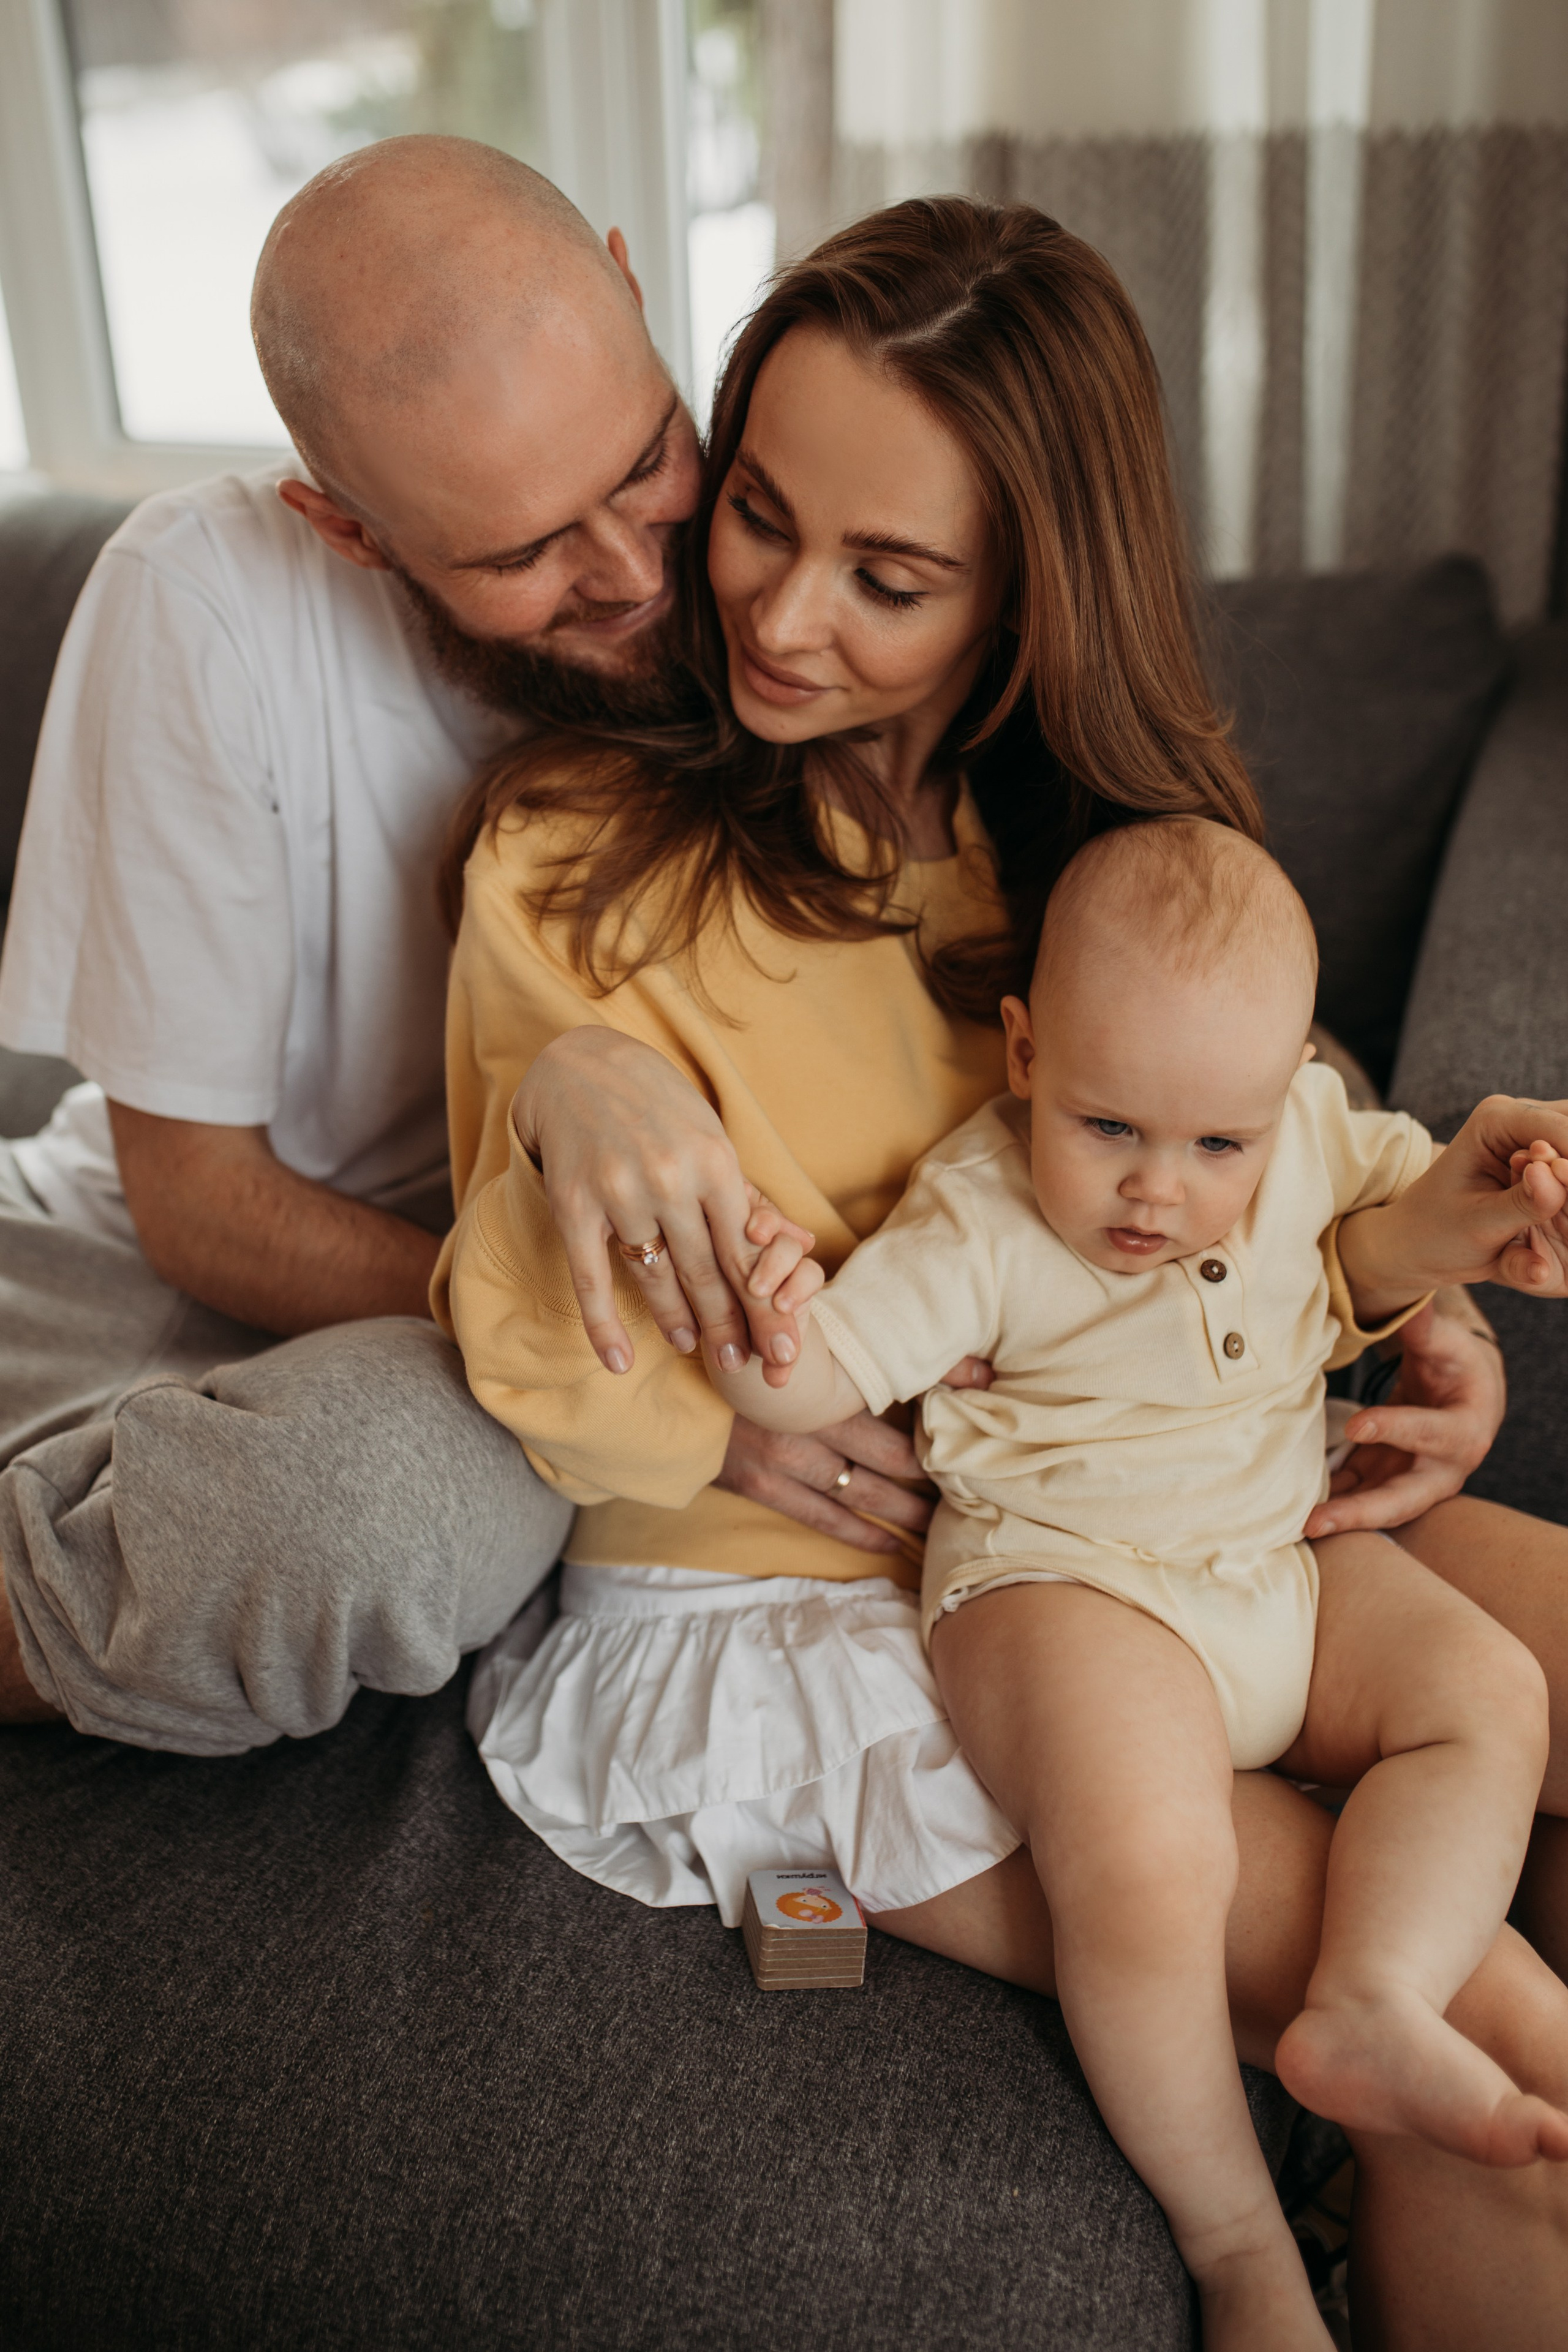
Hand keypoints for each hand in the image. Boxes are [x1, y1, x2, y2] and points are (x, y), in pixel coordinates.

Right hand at [515, 1027, 815, 1374]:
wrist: (580, 1063)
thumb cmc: (660, 1104)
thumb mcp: (712, 1138)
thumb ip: (749, 1199)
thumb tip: (802, 1247)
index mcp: (714, 1162)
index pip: (745, 1253)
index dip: (765, 1307)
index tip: (782, 1347)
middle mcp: (669, 1180)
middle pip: (705, 1273)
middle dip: (730, 1326)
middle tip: (743, 1365)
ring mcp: (618, 1194)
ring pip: (654, 1278)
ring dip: (677, 1322)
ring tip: (695, 1350)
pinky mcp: (573, 1206)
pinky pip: (592, 1279)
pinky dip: (605, 1326)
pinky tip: (620, 1362)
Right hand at [711, 1358, 993, 1549]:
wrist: (667, 1384)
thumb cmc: (742, 1352)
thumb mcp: (795, 1336)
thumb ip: (857, 1337)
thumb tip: (945, 1352)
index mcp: (817, 1380)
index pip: (892, 1400)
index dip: (934, 1422)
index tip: (972, 1435)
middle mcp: (805, 1422)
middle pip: (885, 1456)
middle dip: (929, 1475)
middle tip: (970, 1487)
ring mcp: (782, 1458)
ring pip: (860, 1493)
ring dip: (904, 1510)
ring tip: (942, 1523)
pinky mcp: (760, 1486)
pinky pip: (823, 1517)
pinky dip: (860, 1533)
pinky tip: (892, 1545)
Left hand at [1304, 1299, 1504, 1536]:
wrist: (1467, 1395)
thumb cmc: (1458, 1366)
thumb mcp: (1448, 1344)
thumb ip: (1426, 1329)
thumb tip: (1412, 1302)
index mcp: (1465, 1431)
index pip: (1428, 1432)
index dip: (1395, 1429)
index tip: (1356, 1426)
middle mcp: (1442, 1470)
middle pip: (1402, 1499)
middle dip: (1359, 1512)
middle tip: (1315, 1520)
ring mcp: (1413, 1483)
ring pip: (1376, 1508)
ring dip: (1338, 1517)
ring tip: (1297, 1526)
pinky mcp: (1388, 1483)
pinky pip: (1358, 1498)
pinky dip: (1331, 1503)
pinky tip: (1296, 1509)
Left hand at [1378, 1096, 1567, 1300]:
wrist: (1416, 1241)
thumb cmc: (1437, 1232)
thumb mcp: (1479, 1224)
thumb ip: (1524, 1203)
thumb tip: (1556, 1175)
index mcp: (1494, 1120)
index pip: (1559, 1131)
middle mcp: (1516, 1114)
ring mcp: (1531, 1131)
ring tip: (1566, 1218)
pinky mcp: (1542, 1153)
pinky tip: (1565, 1212)